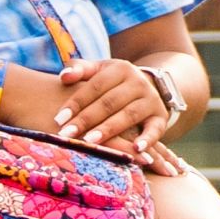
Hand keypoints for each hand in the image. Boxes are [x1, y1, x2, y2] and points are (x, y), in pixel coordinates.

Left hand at [53, 55, 173, 149]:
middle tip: (67, 134)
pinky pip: (156, 129)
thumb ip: (79, 70)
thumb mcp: (99, 71)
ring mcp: (151, 100)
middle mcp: (138, 82)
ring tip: (90, 141)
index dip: (76, 102)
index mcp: (120, 69)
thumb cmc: (112, 83)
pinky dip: (147, 139)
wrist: (147, 86)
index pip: (95, 86)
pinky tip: (135, 150)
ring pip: (128, 115)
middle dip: (87, 119)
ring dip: (109, 129)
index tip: (58, 119)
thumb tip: (64, 76)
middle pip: (109, 102)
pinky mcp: (160, 117)